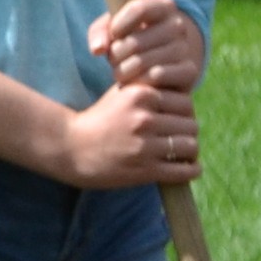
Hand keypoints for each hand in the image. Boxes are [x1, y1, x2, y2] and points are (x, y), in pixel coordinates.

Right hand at [56, 76, 198, 187]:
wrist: (69, 148)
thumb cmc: (99, 119)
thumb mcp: (121, 94)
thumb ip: (150, 89)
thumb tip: (187, 92)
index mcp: (140, 95)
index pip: (186, 103)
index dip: (184, 112)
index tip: (176, 120)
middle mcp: (144, 118)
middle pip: (191, 125)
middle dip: (186, 132)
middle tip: (177, 138)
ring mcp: (145, 145)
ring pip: (191, 146)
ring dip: (189, 151)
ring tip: (180, 153)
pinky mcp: (145, 170)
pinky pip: (184, 171)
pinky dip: (191, 170)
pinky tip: (185, 168)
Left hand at [88, 0, 203, 96]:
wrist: (161, 61)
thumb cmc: (131, 39)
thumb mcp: (114, 29)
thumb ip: (99, 33)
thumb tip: (98, 49)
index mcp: (163, 6)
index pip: (138, 9)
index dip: (117, 25)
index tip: (114, 35)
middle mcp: (178, 25)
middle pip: (134, 42)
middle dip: (116, 55)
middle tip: (115, 60)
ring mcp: (185, 49)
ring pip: (142, 62)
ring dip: (123, 71)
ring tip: (122, 72)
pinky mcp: (190, 71)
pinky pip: (155, 77)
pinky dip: (139, 82)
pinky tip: (136, 82)